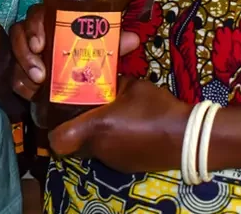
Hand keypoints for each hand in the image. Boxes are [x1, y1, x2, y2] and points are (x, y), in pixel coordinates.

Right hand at [10, 4, 140, 99]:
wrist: (79, 84)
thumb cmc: (88, 57)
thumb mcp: (100, 50)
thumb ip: (114, 44)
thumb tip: (133, 39)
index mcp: (52, 20)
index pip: (36, 14)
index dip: (34, 26)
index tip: (41, 44)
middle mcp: (36, 33)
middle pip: (19, 31)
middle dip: (25, 50)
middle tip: (39, 69)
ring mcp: (26, 51)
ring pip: (14, 53)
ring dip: (23, 66)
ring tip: (38, 82)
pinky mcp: (21, 70)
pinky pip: (14, 74)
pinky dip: (21, 83)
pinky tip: (31, 92)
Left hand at [48, 76, 191, 172]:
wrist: (186, 137)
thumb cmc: (156, 107)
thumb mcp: (131, 84)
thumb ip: (110, 80)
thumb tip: (102, 74)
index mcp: (96, 127)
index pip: (58, 140)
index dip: (53, 128)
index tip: (58, 113)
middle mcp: (99, 148)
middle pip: (72, 143)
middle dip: (74, 127)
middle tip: (80, 109)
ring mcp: (111, 161)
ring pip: (89, 148)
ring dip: (93, 134)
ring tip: (104, 115)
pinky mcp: (124, 166)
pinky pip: (107, 153)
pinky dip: (109, 141)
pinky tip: (122, 127)